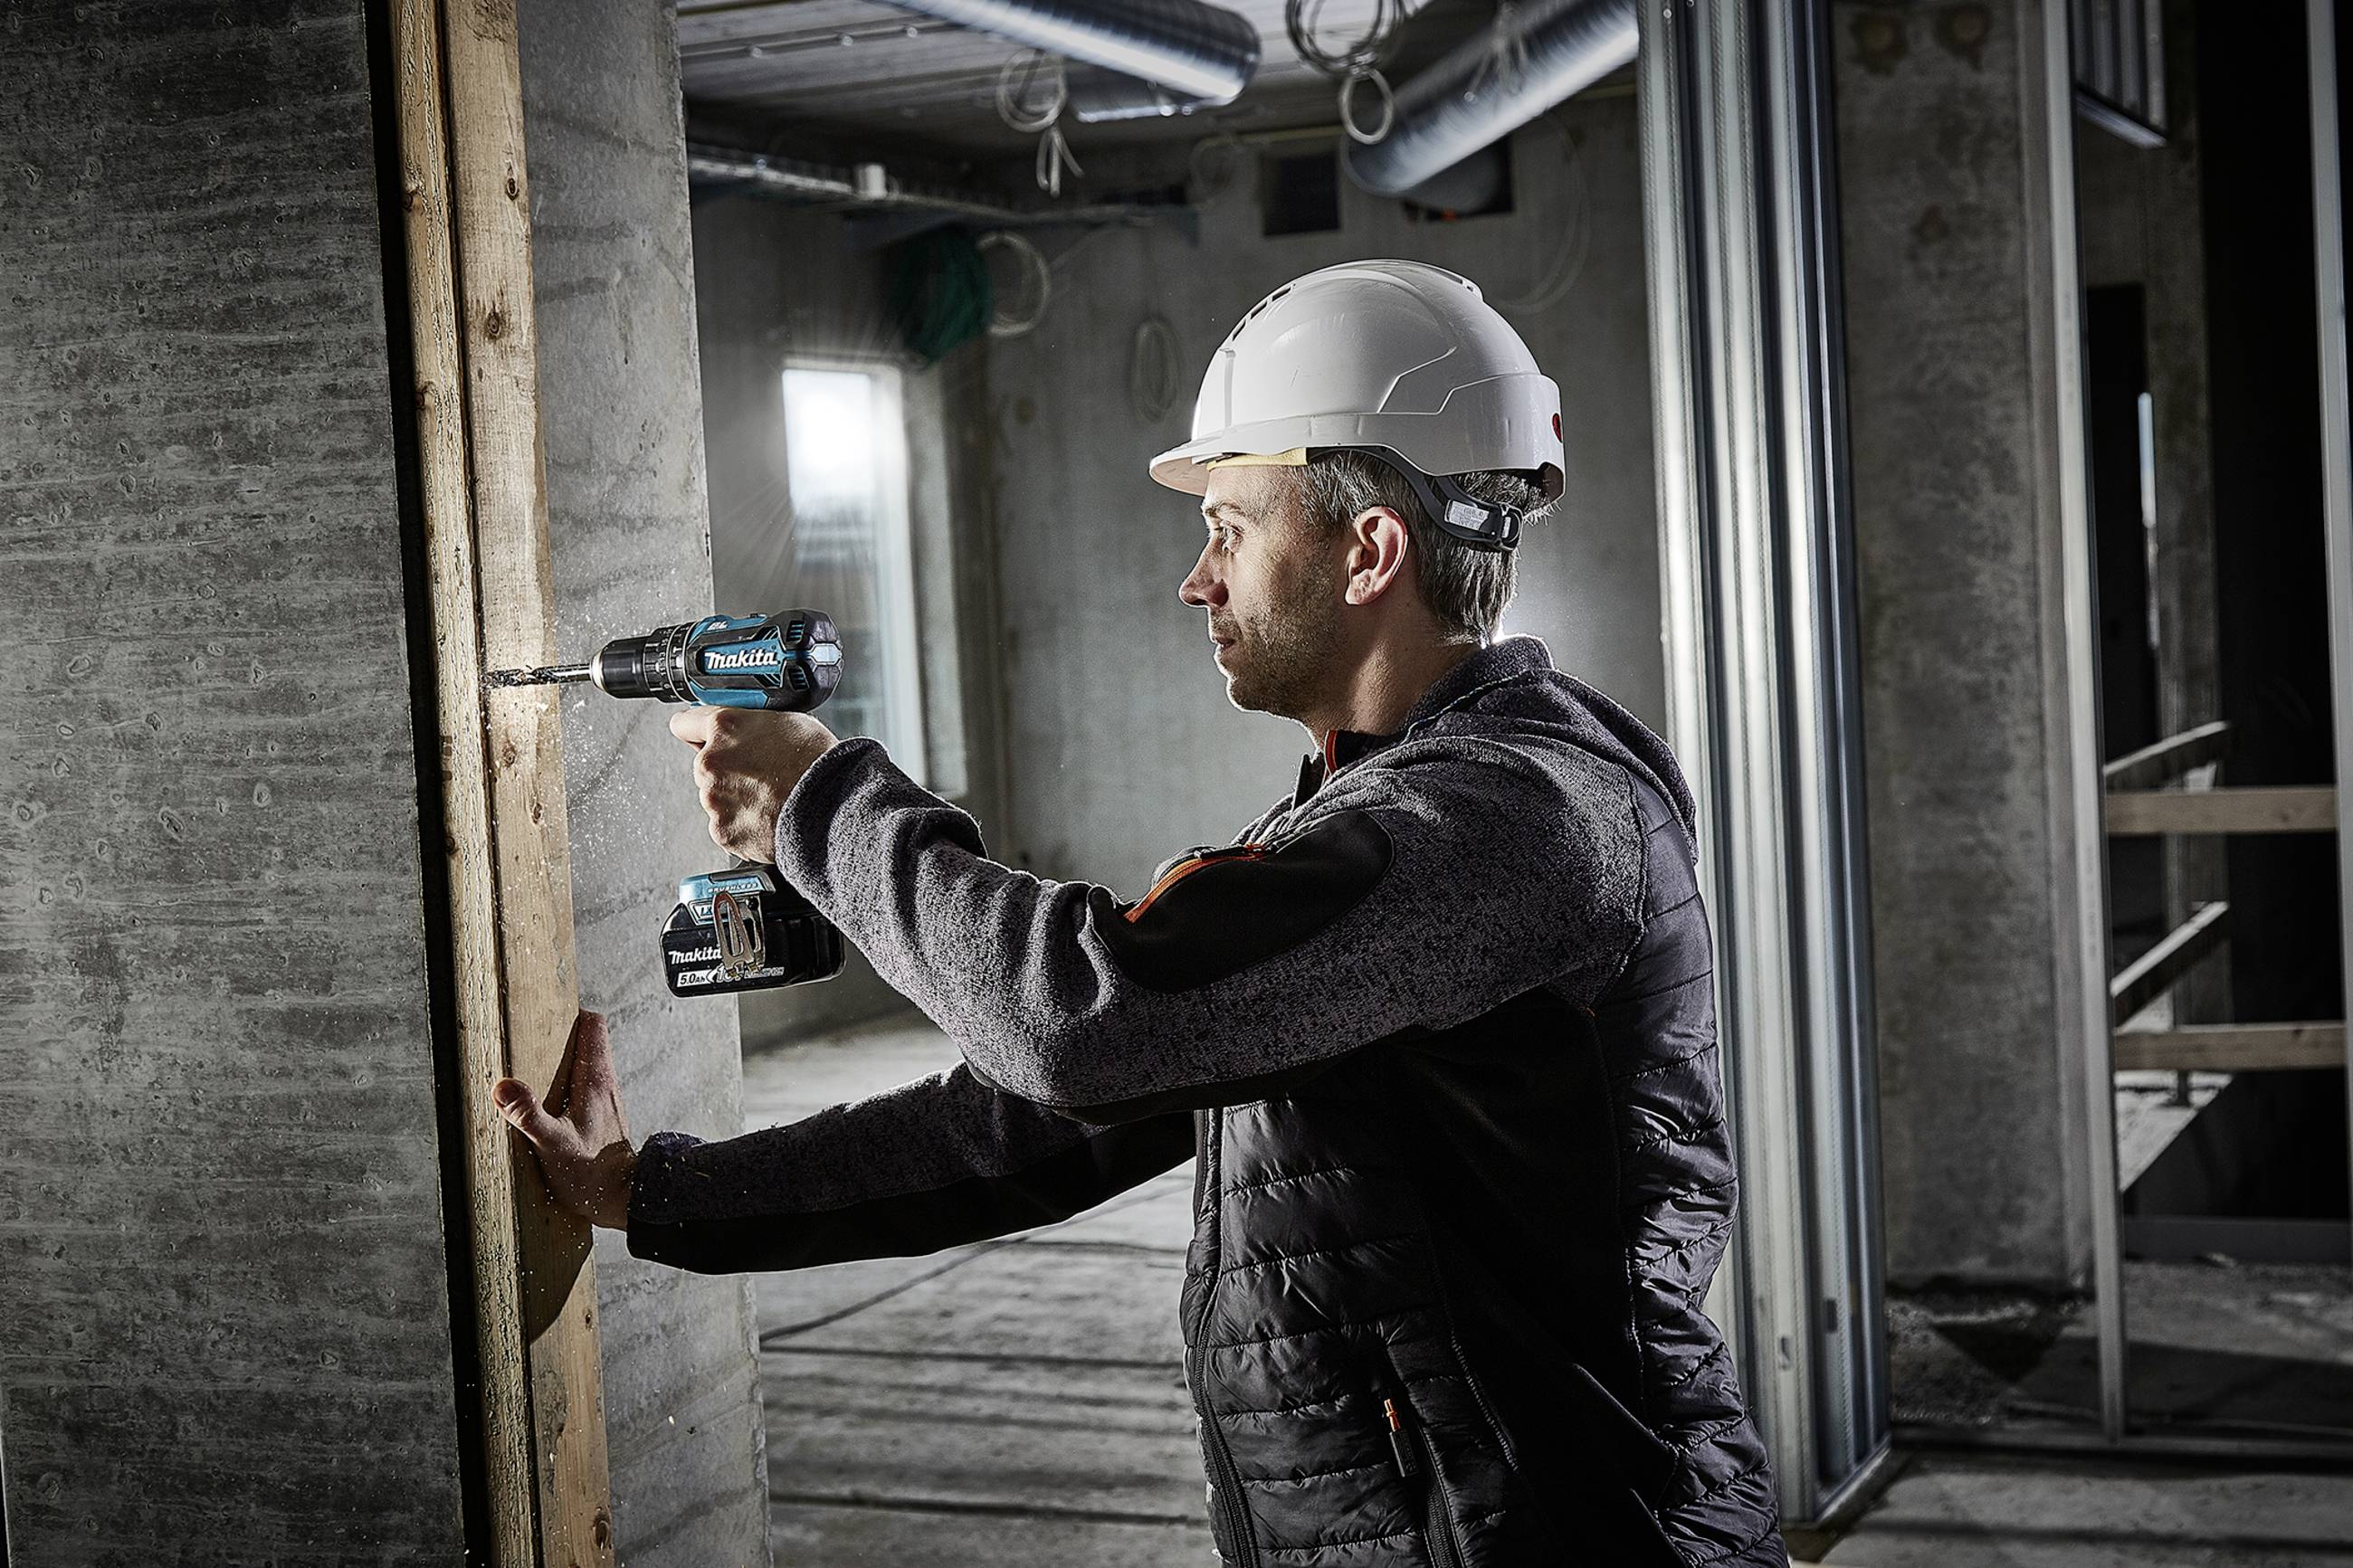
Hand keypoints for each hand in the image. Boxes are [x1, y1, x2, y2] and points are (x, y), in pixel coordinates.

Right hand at [495, 1011, 634, 1230]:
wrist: (624, 1199)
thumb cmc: (592, 1174)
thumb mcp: (552, 1144)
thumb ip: (528, 1115)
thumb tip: (503, 1087)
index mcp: (595, 1080)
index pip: (593, 1025)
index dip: (572, 1012)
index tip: (546, 1010)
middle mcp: (606, 1084)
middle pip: (590, 1039)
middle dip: (564, 1031)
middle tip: (533, 1033)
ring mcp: (607, 1100)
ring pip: (589, 1062)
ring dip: (567, 1057)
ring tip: (536, 1062)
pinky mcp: (604, 1117)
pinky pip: (587, 1085)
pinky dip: (571, 1081)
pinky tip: (551, 1098)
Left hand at [669, 706, 839, 862]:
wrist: (834, 807)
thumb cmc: (819, 763)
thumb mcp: (788, 720)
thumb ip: (752, 723)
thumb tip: (745, 727)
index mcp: (724, 728)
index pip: (685, 723)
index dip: (696, 730)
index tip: (700, 736)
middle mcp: (711, 761)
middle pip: (704, 766)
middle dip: (726, 769)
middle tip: (759, 773)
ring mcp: (714, 798)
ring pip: (714, 796)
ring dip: (734, 797)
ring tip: (769, 797)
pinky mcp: (722, 830)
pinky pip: (724, 824)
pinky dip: (741, 823)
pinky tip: (766, 815)